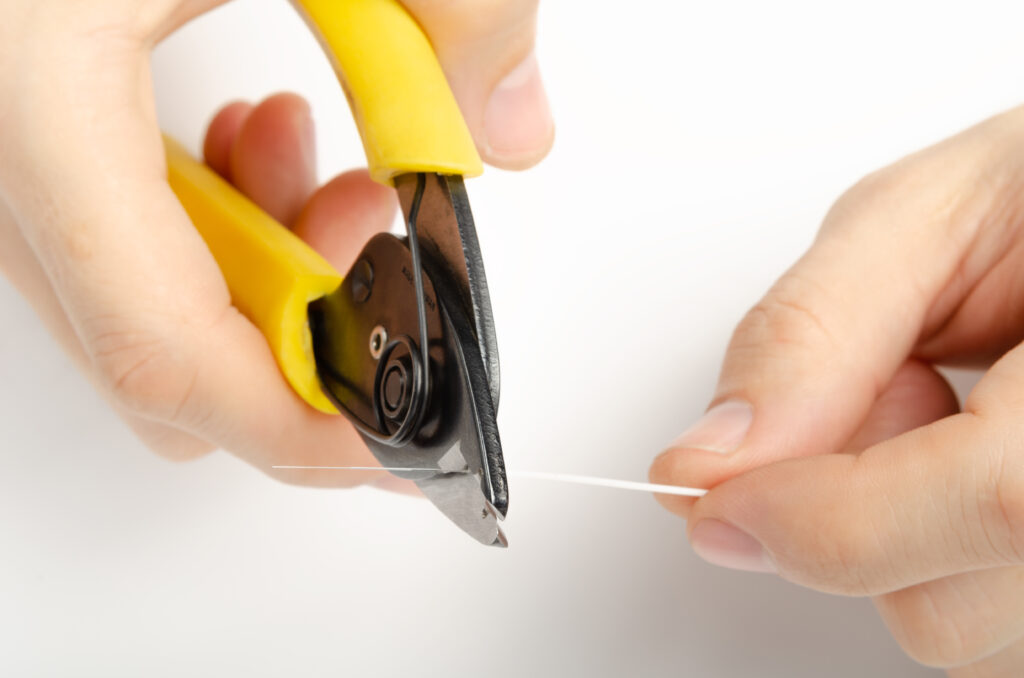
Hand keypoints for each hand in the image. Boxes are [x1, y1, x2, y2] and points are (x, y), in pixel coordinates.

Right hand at [0, 0, 552, 485]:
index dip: (291, 425)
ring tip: (331, 167)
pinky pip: (119, 239)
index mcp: (27, 92)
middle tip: (381, 245)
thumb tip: (509, 128)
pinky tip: (260, 133)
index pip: (161, 347)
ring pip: (136, 306)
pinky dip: (217, 225)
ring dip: (265, 277)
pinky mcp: (21, 132)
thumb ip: (449, 3)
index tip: (397, 446)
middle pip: (154, 355)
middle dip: (300, 337)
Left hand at [650, 108, 1023, 675]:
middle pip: (953, 603)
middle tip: (884, 393)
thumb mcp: (924, 219)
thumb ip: (810, 334)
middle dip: (841, 511)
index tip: (711, 495)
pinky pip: (977, 628)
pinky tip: (962, 470)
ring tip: (947, 420)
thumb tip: (710, 459)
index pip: (1000, 498)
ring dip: (892, 535)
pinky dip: (930, 559)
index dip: (829, 517)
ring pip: (960, 633)